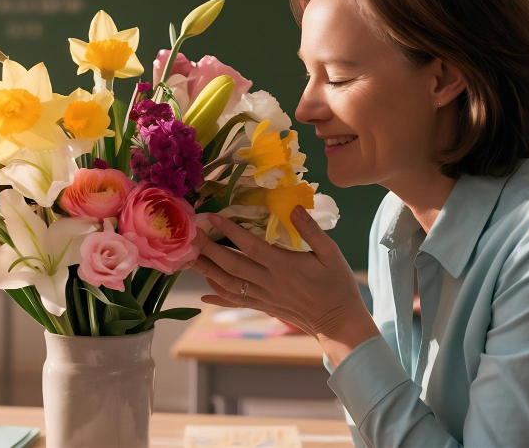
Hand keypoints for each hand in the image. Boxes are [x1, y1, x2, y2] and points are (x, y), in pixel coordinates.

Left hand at [193, 206, 378, 363]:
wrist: (338, 322)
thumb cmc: (338, 284)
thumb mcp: (331, 253)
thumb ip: (311, 230)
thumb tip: (294, 207)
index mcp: (284, 265)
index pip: (250, 246)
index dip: (230, 231)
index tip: (213, 217)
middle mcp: (269, 281)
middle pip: (232, 265)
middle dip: (209, 250)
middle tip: (192, 235)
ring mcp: (264, 296)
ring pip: (229, 284)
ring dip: (208, 272)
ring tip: (190, 259)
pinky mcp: (264, 306)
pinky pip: (237, 302)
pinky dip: (219, 298)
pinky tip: (204, 295)